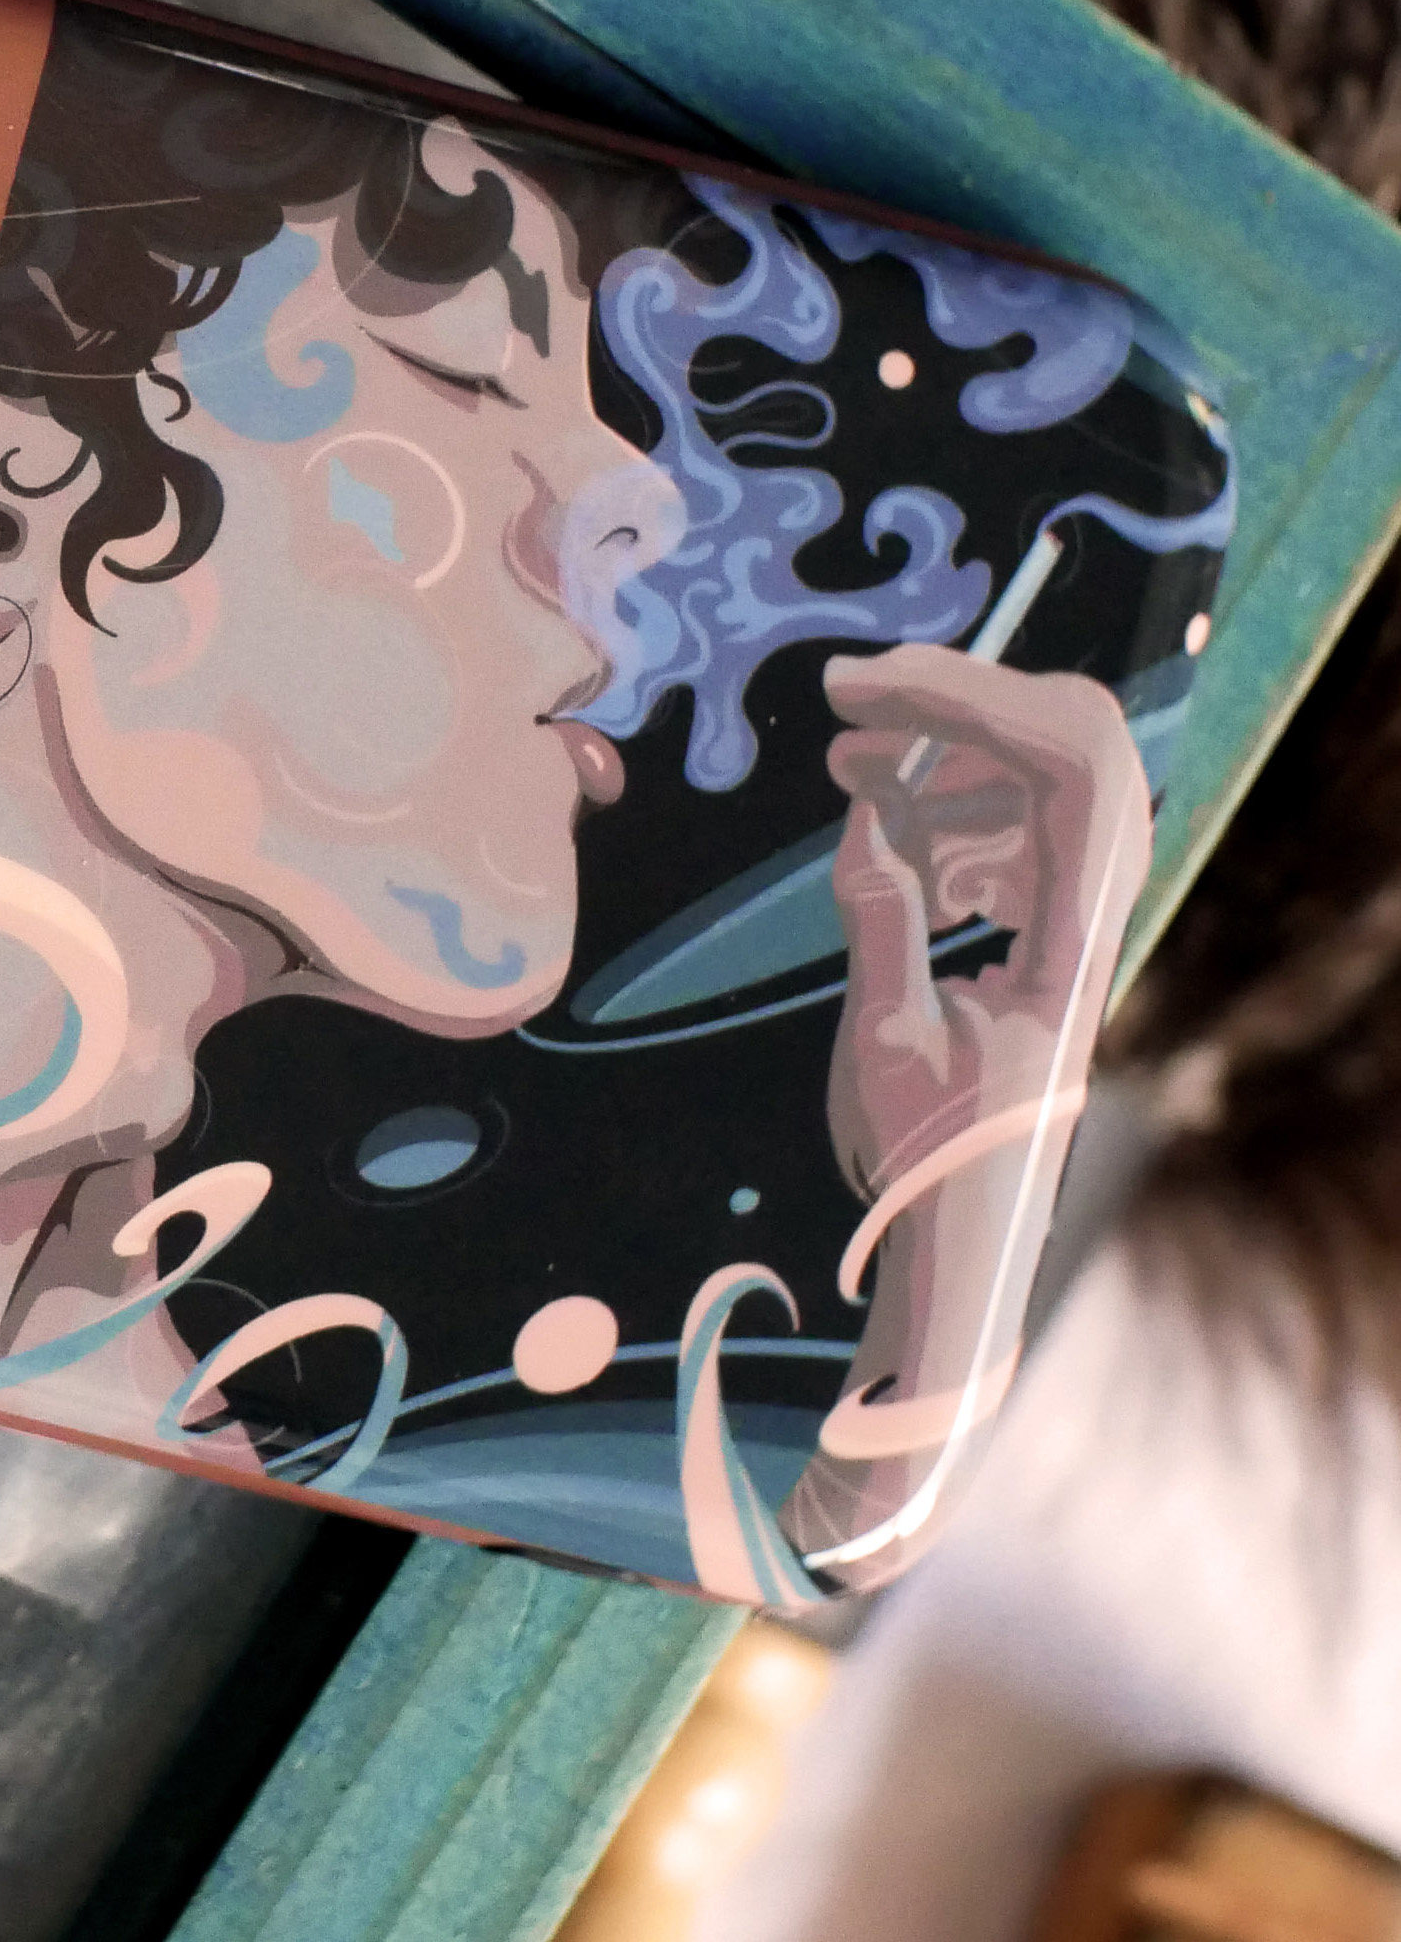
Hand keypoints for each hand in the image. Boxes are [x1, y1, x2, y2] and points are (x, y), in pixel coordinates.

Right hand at [785, 642, 1151, 1584]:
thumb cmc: (924, 1169)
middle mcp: (1094, 922)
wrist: (963, 1248)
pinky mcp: (1047, 930)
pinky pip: (1020, 822)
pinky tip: (886, 825)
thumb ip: (882, 919)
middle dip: (959, 697)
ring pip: (1047, 773)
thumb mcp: (883, 1044)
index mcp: (1071, 946)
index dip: (969, 703)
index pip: (1069, 772)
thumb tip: (876, 816)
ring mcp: (1076, 921)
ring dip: (948, 747)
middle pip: (1073, 742)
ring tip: (848, 763)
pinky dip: (952, 800)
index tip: (853, 694)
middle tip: (847, 694)